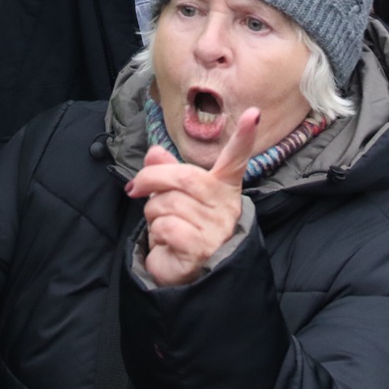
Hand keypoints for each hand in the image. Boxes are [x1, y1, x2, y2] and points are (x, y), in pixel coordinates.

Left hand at [126, 108, 259, 286]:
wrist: (187, 274)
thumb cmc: (183, 228)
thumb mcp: (174, 196)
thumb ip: (166, 172)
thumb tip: (154, 152)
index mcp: (222, 187)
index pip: (235, 159)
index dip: (244, 137)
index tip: (254, 113)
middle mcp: (224, 205)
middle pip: (184, 176)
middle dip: (152, 179)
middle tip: (134, 188)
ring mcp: (216, 228)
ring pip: (168, 202)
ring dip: (152, 213)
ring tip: (163, 225)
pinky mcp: (201, 247)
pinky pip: (166, 226)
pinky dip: (156, 233)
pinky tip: (166, 241)